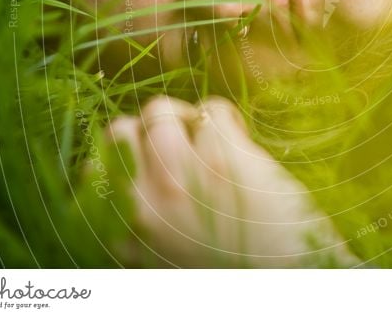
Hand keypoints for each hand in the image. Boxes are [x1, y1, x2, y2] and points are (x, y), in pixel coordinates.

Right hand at [106, 95, 358, 266]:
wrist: (294, 280)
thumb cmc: (236, 267)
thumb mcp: (170, 255)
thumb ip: (145, 220)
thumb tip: (124, 173)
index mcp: (128, 233)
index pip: (96, 169)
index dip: (126, 155)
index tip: (151, 157)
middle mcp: (146, 205)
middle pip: (119, 131)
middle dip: (149, 129)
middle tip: (182, 141)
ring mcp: (183, 178)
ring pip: (161, 111)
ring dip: (188, 118)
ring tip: (214, 139)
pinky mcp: (225, 159)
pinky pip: (211, 110)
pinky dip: (227, 119)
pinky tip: (242, 142)